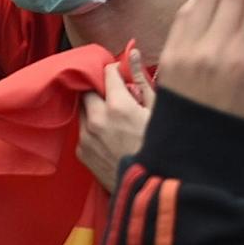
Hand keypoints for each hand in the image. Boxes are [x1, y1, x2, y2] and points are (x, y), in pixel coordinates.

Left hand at [77, 53, 154, 191]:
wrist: (152, 191)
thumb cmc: (161, 149)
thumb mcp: (158, 112)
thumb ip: (142, 80)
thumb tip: (133, 53)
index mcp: (117, 106)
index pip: (106, 73)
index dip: (114, 71)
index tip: (120, 75)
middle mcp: (96, 119)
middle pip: (88, 90)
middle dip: (100, 89)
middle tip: (116, 95)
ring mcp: (86, 137)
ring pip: (83, 110)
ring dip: (95, 108)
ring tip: (115, 118)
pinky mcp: (82, 152)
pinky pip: (83, 131)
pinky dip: (93, 128)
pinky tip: (110, 136)